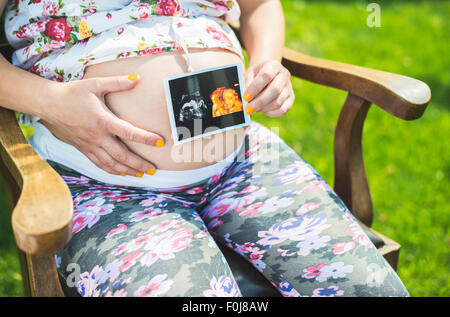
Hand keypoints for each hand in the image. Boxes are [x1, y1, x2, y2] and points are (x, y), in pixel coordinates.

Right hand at [40, 74, 163, 176]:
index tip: (160, 142)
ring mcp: (90, 145)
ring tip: (142, 174)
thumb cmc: (72, 93)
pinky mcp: (83, 149)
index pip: (128, 131)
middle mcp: (97, 136)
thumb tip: (138, 78)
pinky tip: (122, 173)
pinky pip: (99, 164)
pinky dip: (112, 170)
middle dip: (139, 164)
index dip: (146, 138)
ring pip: (111, 163)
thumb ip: (118, 82)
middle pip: (121, 155)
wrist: (48, 104)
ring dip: (128, 170)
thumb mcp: (95, 84)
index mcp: (102, 120)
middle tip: (154, 169)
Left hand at [243, 60, 294, 116]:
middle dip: (259, 102)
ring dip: (263, 108)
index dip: (255, 88)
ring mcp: (289, 87)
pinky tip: (262, 110)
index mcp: (274, 65)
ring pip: (278, 102)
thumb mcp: (250, 74)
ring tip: (253, 109)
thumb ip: (247, 83)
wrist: (268, 74)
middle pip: (275, 90)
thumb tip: (246, 98)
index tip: (245, 97)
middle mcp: (284, 75)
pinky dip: (271, 113)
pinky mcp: (291, 98)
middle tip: (248, 109)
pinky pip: (283, 110)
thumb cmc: (256, 75)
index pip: (266, 75)